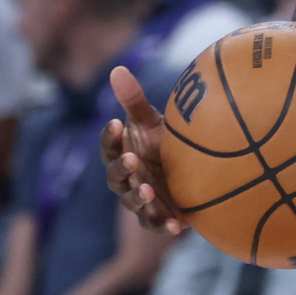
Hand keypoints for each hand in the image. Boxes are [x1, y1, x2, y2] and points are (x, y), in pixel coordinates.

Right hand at [100, 67, 185, 234]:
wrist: (186, 170)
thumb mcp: (150, 121)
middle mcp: (126, 177)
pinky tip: (179, 225)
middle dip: (123, 169)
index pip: (109, 145)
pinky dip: (165, 224)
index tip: (117, 123)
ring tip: (150, 192)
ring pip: (133, 201)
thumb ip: (134, 100)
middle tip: (133, 159)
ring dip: (140, 198)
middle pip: (116, 176)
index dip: (110, 136)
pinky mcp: (157, 214)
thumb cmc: (162, 142)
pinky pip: (157, 223)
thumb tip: (117, 69)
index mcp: (121, 153)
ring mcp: (139, 197)